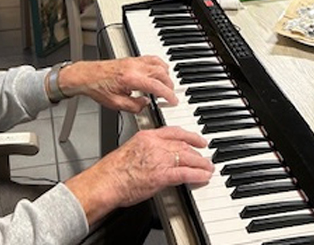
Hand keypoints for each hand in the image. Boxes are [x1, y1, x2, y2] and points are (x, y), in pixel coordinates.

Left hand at [57, 56, 175, 112]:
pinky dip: (160, 65)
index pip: (157, 86)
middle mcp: (134, 67)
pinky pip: (152, 58)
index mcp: (131, 79)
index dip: (168, 95)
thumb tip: (146, 104)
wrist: (86, 76)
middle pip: (161, 74)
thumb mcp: (115, 104)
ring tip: (166, 85)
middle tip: (170, 96)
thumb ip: (134, 106)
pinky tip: (160, 71)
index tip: (173, 101)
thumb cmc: (97, 87)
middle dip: (169, 86)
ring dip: (166, 75)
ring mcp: (134, 61)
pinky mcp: (132, 58)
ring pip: (159, 64)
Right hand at [65, 127, 213, 223]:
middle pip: (183, 144)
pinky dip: (198, 174)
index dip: (189, 135)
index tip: (196, 139)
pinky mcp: (163, 175)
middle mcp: (155, 145)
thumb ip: (147, 151)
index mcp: (147, 136)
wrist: (105, 182)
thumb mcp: (131, 151)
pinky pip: (186, 173)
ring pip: (188, 157)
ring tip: (208, 168)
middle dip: (197, 152)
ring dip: (201, 163)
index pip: (174, 131)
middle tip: (205, 157)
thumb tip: (156, 158)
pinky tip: (204, 176)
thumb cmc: (112, 171)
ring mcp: (160, 159)